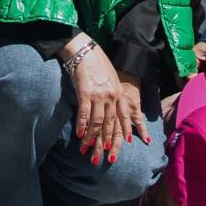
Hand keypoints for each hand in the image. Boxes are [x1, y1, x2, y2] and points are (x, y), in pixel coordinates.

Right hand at [65, 41, 132, 165]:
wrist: (84, 50)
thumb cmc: (97, 62)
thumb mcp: (111, 78)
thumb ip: (112, 92)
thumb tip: (110, 106)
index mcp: (119, 92)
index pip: (124, 115)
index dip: (125, 130)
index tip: (126, 142)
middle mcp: (111, 96)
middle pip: (111, 123)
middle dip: (108, 141)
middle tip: (105, 156)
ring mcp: (98, 95)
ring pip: (97, 122)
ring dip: (93, 138)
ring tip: (89, 149)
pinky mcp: (85, 93)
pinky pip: (84, 114)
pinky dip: (82, 126)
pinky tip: (79, 136)